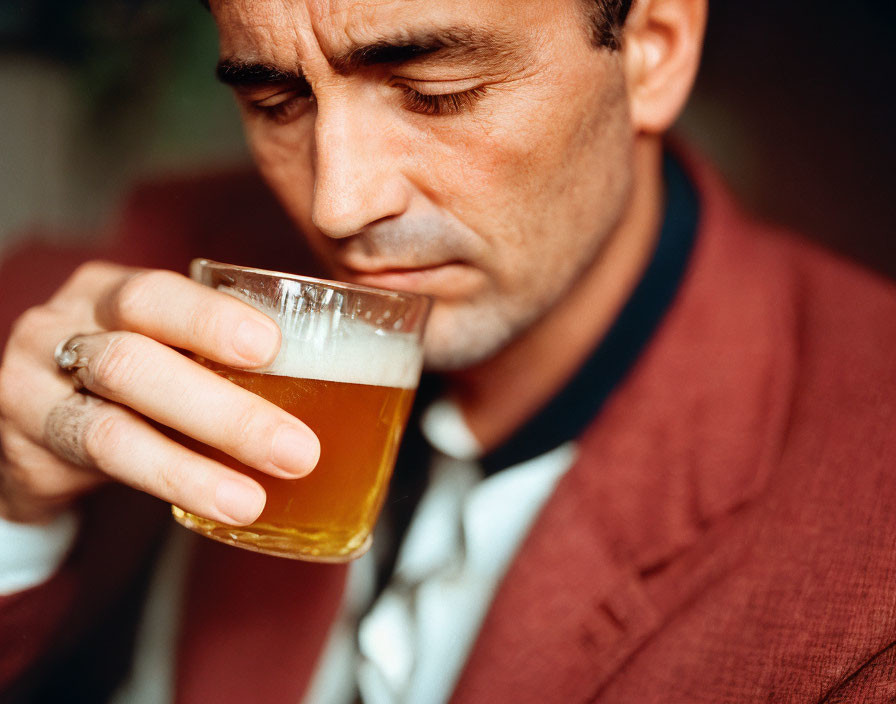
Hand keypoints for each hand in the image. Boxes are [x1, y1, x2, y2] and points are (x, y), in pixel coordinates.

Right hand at [0, 262, 319, 524]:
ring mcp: (38, 386)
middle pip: (135, 360)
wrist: (37, 425)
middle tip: (297, 449)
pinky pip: (96, 466)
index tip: (273, 346)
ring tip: (254, 498)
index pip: (157, 295)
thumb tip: (349, 374)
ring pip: (111, 425)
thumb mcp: (168, 348)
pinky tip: (217, 504)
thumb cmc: (130, 378)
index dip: (211, 319)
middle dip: (224, 409)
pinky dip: (167, 483)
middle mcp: (67, 328)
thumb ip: (227, 353)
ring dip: (192, 466)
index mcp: (114, 293)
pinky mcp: (29, 444)